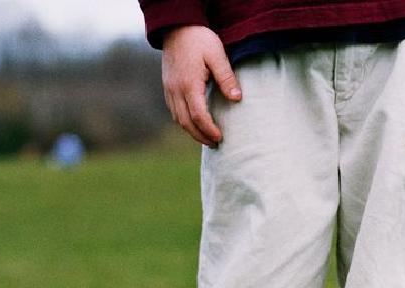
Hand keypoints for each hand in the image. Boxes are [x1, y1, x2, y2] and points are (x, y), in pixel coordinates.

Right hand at [161, 25, 241, 146]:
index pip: (199, 116)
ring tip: (206, 138)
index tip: (221, 138)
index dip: (209, 130)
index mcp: (189, 84)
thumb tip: (237, 99)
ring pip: (178, 119)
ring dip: (192, 131)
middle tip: (215, 144)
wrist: (177, 27)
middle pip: (186, 122)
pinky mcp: (167, 86)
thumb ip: (226, 78)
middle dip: (201, 136)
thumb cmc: (199, 39)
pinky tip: (195, 123)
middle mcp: (176, 90)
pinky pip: (174, 110)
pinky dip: (184, 121)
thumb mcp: (217, 55)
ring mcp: (169, 89)